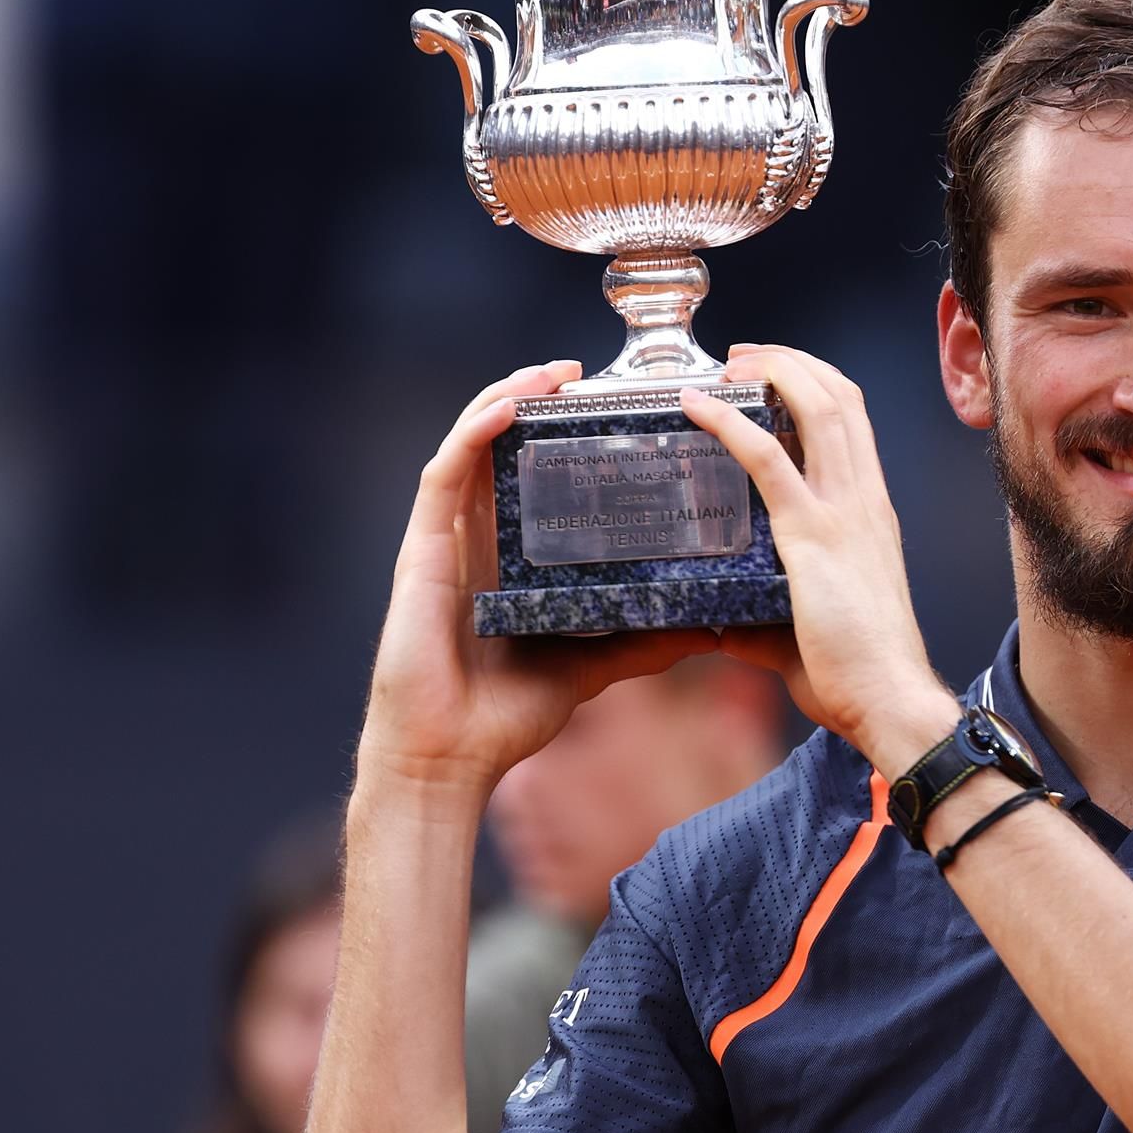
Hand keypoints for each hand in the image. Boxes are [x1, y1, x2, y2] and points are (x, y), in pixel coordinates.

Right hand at [360, 361, 716, 797]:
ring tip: (552, 373)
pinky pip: (442, 477)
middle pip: (503, 443)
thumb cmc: (508, 714)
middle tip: (585, 374)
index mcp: (513, 553)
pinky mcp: (421, 551)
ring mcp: (447, 539)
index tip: (612, 403)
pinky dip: (473, 433)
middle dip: (538, 398)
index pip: (536, 472)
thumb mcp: (594, 664)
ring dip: (507, 395)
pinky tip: (507, 407)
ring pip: (471, 443)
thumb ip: (643, 639)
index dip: (565, 431)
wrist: (451, 759)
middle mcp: (478, 534)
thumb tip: (710, 627)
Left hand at [677, 345, 956, 772]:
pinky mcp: (813, 537)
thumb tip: (713, 622)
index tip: (774, 372)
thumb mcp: (805, 630)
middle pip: (840, 397)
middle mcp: (864, 501)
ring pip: (817, 408)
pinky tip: (695, 405)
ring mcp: (844, 514)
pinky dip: (729, 423)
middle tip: (743, 354)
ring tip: (729, 361)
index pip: (854, 422)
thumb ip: (760, 617)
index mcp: (871, 514)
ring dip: (771, 371)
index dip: (815, 383)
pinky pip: (768, 460)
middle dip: (792, 361)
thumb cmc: (857, 675)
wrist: (891, 700)